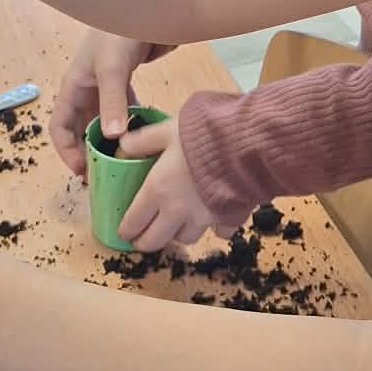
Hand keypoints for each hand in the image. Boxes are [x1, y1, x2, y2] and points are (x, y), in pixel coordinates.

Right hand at [49, 29, 159, 174]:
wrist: (146, 4)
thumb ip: (113, 103)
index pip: (60, 128)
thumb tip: (112, 138)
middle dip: (91, 152)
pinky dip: (131, 124)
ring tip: (126, 162)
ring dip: (112, 141)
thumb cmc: (119, 32)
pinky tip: (144, 136)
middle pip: (82, 129)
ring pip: (104, 122)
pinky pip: (125, 111)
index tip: (85, 173)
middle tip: (110, 175)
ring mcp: (107, 87)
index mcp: (73, 88)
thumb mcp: (112, 69)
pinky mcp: (126, 82)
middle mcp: (87, 90)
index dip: (67, 152)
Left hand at [114, 116, 239, 253]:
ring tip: (177, 222)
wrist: (249, 142)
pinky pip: (219, 233)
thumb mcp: (168, 130)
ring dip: (178, 233)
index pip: (134, 222)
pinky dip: (214, 228)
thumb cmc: (205, 133)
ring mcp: (205, 218)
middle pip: (155, 241)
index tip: (124, 231)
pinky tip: (213, 216)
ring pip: (186, 238)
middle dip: (146, 241)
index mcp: (158, 190)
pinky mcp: (230, 218)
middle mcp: (178, 211)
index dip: (126, 230)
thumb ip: (143, 140)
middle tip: (143, 236)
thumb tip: (122, 145)